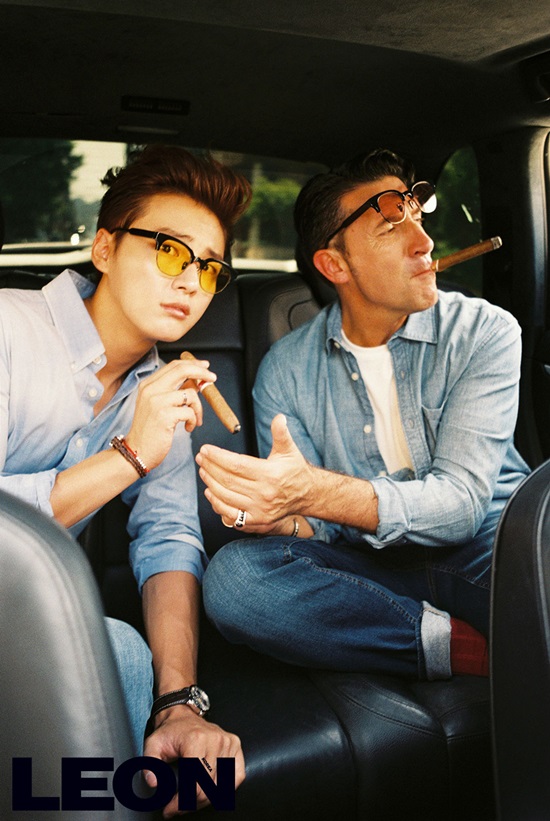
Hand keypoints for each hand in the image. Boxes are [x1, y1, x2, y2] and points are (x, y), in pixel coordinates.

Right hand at [126, 358, 216, 469]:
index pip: (174, 366)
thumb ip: (173, 392)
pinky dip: (194, 421)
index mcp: (148, 385)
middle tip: (213, 378)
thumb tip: (195, 381)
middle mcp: (151, 390)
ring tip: (194, 420)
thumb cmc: (150, 431)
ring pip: (190, 394)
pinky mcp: (165, 415)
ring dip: (198, 408)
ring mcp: (157, 402)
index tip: (205, 367)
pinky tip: (188, 428)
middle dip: (202, 372)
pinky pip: (190, 412)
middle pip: (182, 370)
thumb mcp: (158, 406)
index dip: (192, 364)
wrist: (136, 451)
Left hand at [143, 706, 244, 816]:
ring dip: (206, 799)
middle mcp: (216, 740)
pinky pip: (237, 776)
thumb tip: (155, 784)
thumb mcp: (152, 745)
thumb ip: (150, 765)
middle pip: (209, 789)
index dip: (181, 803)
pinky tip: (212, 790)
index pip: (195, 784)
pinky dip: (225, 789)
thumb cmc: (170, 731)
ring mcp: (228, 742)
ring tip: (191, 799)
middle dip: (191, 804)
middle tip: (177, 807)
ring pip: (222, 786)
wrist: (182, 715)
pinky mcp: (235, 745)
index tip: (169, 809)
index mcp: (196, 740)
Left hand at [196, 414, 314, 532]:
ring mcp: (260, 510)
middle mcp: (264, 494)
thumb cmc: (295, 470)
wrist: (308, 495)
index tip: (205, 449)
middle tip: (200, 458)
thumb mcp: (289, 450)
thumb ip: (281, 433)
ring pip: (226, 497)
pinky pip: (231, 515)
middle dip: (210, 468)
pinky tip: (211, 492)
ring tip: (203, 471)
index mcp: (270, 475)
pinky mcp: (257, 521)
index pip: (236, 465)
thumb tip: (279, 417)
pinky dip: (217, 504)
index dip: (217, 457)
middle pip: (228, 480)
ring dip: (210, 484)